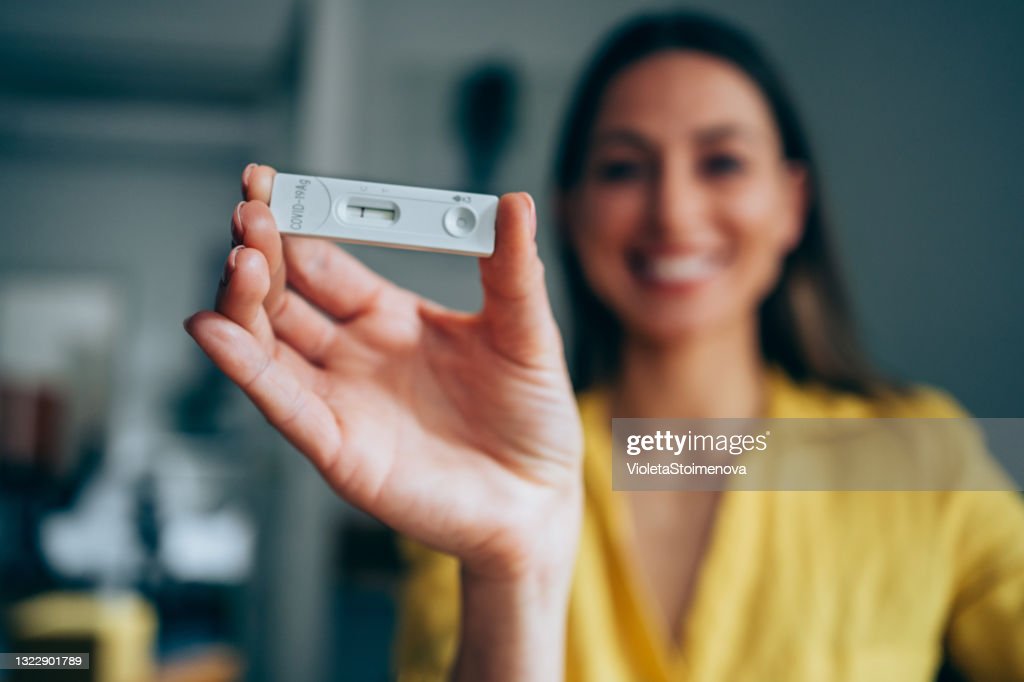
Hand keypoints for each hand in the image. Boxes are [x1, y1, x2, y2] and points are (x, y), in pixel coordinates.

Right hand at [185, 165, 583, 579]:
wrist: (538, 501)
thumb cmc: (532, 419)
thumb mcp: (526, 333)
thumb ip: (512, 271)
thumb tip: (514, 203)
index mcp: (391, 318)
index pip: (325, 263)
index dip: (300, 225)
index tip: (275, 184)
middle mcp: (354, 355)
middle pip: (285, 297)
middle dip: (262, 253)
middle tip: (250, 211)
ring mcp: (341, 401)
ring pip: (269, 345)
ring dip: (246, 302)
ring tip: (241, 259)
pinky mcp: (339, 449)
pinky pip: (282, 404)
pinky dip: (245, 368)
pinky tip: (217, 331)